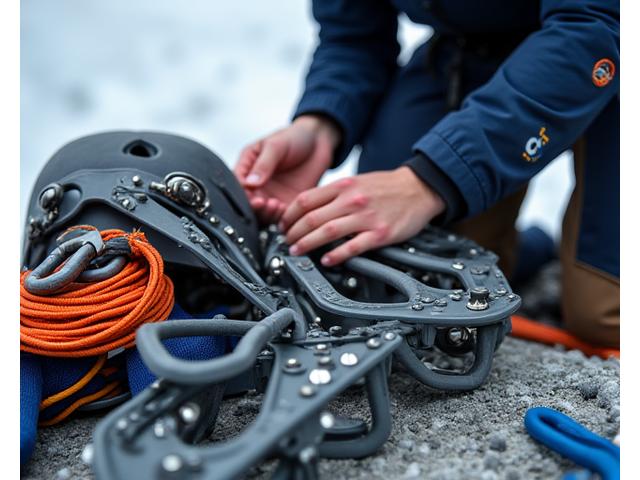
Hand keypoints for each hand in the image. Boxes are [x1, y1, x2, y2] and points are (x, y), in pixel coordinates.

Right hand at [234, 115, 341, 224]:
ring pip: (262, 214)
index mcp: (247, 168)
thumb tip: (249, 183)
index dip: (242, 194)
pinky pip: (280, 217)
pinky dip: (280, 217)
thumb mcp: (276, 145)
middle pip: (247, 204)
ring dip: (266, 214)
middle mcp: (257, 185)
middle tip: (263, 203)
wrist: (319, 142)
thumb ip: (263, 164)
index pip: (237, 186)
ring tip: (275, 205)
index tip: (251, 196)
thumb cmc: (294, 137)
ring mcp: (271, 196)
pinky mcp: (287, 204)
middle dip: (254, 207)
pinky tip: (285, 209)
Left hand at [279, 167, 445, 265]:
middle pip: (311, 218)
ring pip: (327, 232)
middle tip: (287, 242)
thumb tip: (308, 209)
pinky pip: (353, 247)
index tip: (283, 225)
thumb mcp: (356, 181)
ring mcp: (366, 217)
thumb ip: (333, 194)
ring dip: (307, 244)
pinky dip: (336, 255)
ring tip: (297, 252)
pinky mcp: (380, 233)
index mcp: (343, 185)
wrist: (419, 188)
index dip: (288, 215)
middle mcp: (352, 200)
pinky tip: (327, 261)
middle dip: (293, 233)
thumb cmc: (386, 187)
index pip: (305, 200)